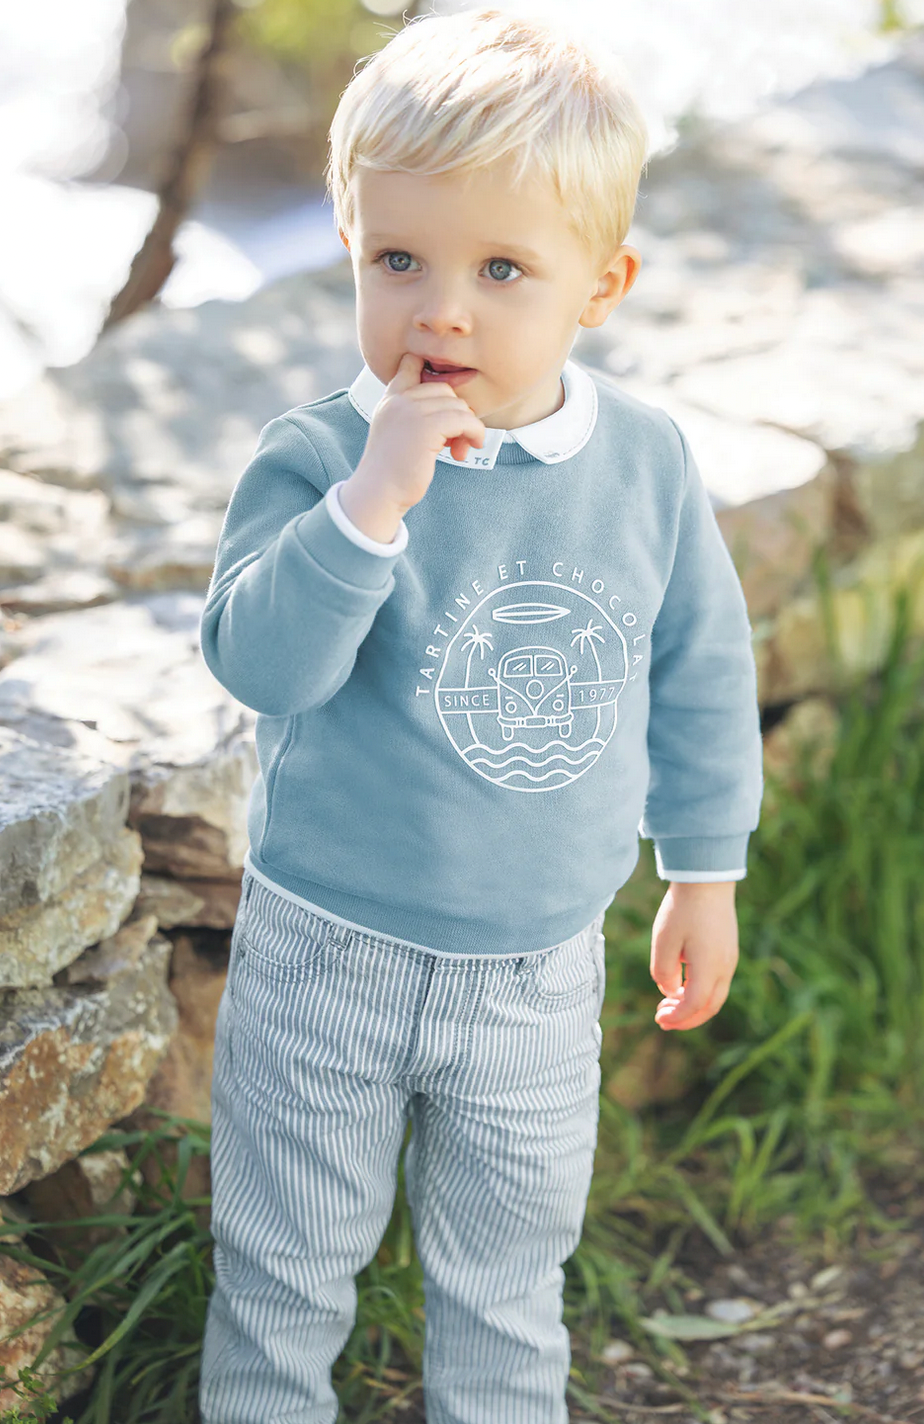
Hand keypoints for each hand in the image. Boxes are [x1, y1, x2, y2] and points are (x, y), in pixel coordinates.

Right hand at [353, 352, 486, 512]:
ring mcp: (411, 411)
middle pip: (445, 388)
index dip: (434, 374)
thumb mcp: (400, 432)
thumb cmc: (393, 469)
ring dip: (467, 426)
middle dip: (456, 412)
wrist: (379, 492)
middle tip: (456, 438)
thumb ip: (418, 414)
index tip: (444, 403)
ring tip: (460, 447)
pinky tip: (472, 446)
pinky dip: (475, 432)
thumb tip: (460, 408)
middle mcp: (399, 399)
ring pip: (458, 405)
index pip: (412, 363)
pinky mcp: (426, 428)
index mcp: (391, 397)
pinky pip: (464, 420)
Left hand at [650, 881, 739, 1030]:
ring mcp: (730, 959)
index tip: (659, 1020)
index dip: (677, 1018)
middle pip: (710, 1007)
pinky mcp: (728, 950)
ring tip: (669, 1004)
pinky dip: (700, 992)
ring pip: (716, 996)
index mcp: (710, 967)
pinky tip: (681, 985)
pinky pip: (717, 982)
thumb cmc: (682, 909)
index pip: (695, 1005)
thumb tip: (670, 991)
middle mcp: (725, 967)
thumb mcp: (663, 941)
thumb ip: (663, 972)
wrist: (706, 879)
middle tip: (663, 1019)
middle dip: (686, 1019)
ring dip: (693, 1006)